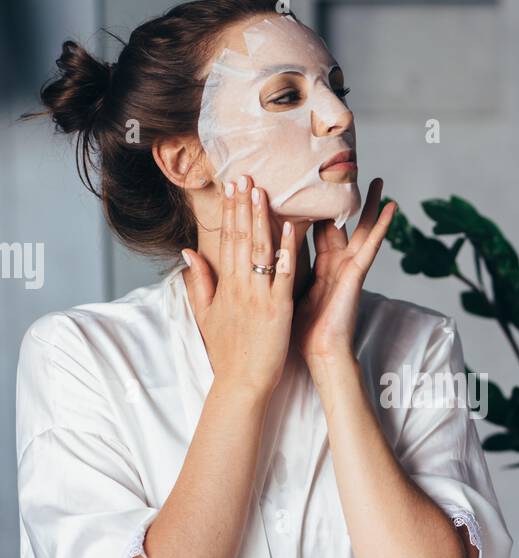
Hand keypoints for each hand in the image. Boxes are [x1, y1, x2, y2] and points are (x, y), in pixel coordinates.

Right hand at [182, 178, 294, 396]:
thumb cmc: (228, 352)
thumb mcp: (206, 315)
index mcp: (225, 286)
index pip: (225, 241)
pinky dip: (288, 250)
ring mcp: (259, 296)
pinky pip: (284, 273)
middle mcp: (240, 286)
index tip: (232, 187)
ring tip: (263, 190)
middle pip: (240, 238)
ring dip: (261, 218)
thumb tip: (187, 252)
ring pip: (260, 249)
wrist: (241, 383)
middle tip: (245, 175)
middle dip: (243, 205)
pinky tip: (292, 227)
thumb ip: (199, 282)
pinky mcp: (278, 308)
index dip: (229, 212)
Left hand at [293, 178, 395, 375]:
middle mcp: (334, 264)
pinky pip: (369, 245)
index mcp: (317, 267)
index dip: (306, 206)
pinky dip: (380, 226)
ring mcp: (347, 268)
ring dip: (369, 205)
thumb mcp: (281, 294)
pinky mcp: (356, 274)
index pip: (311, 228)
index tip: (301, 182)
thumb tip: (254, 259)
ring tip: (378, 179)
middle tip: (342, 171)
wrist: (317, 355)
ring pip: (358, 229)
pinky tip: (391, 208)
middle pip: (335, 222)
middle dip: (337, 199)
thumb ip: (274, 272)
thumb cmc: (299, 332)